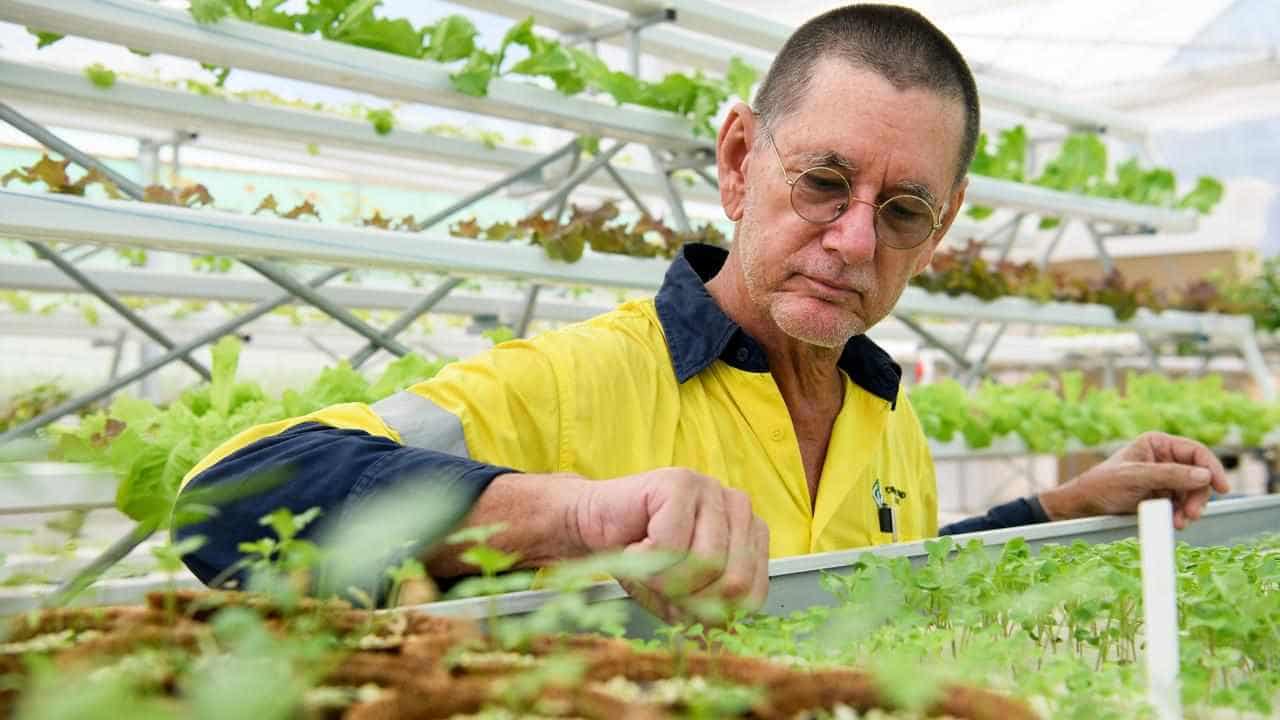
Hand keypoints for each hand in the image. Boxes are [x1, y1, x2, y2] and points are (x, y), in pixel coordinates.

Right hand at [572, 468, 770, 623]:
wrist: (593, 523)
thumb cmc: (639, 557)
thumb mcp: (678, 596)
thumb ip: (707, 614)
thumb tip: (725, 637)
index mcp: (750, 534)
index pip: (753, 593)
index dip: (711, 613)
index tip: (682, 603)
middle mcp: (739, 507)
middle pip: (734, 580)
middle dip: (689, 598)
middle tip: (660, 585)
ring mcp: (711, 490)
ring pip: (707, 562)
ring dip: (664, 579)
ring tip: (645, 562)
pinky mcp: (680, 482)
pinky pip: (672, 543)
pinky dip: (644, 559)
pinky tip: (636, 544)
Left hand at [1039, 431, 1229, 528]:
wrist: (1083, 507)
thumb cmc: (1102, 485)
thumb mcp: (1135, 477)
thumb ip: (1169, 475)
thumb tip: (1204, 475)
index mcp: (1158, 444)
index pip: (1196, 452)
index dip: (1212, 468)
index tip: (1222, 487)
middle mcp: (1165, 459)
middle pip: (1198, 475)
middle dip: (1198, 495)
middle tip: (1192, 514)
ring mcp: (1165, 478)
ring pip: (1193, 493)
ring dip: (1190, 508)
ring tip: (1180, 522)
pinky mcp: (1162, 497)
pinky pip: (1182, 505)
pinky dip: (1182, 514)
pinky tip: (1175, 523)